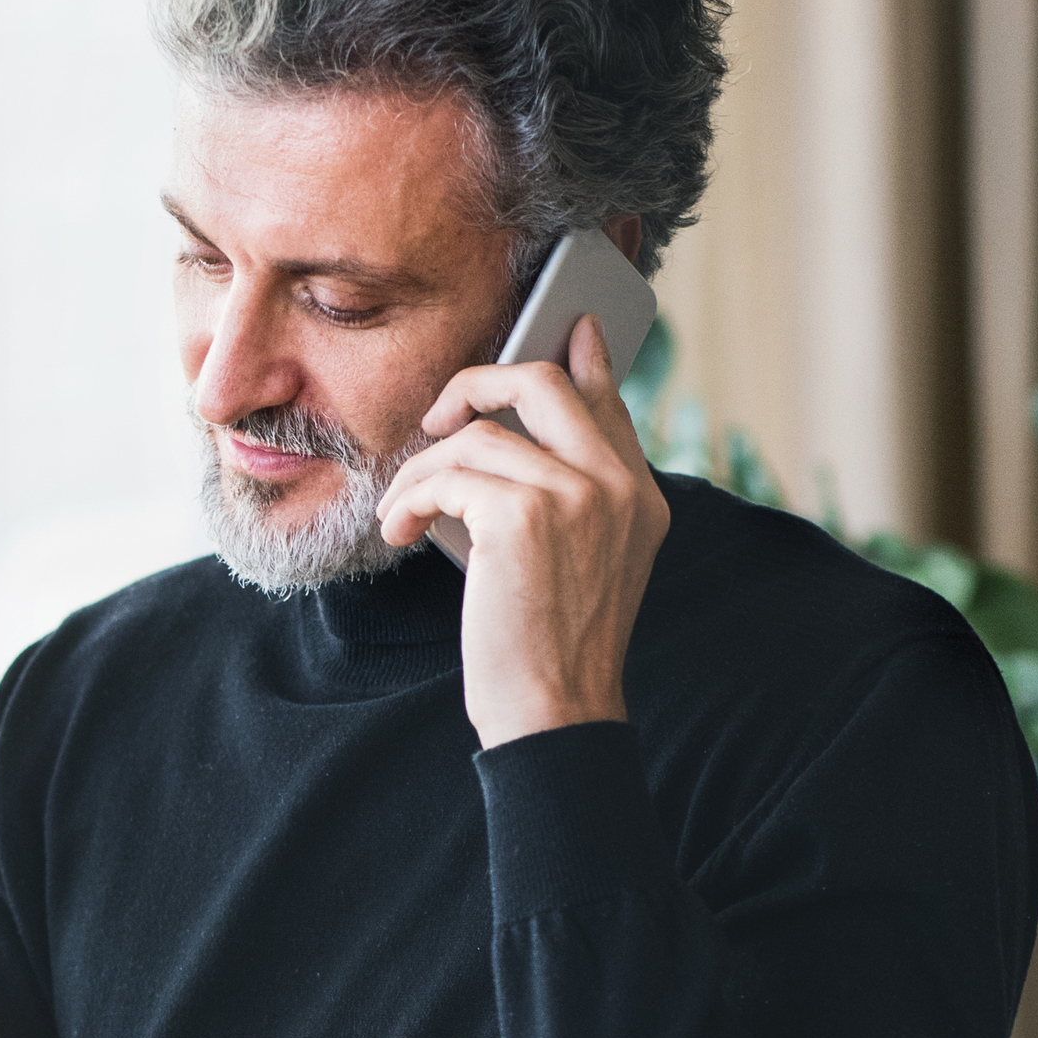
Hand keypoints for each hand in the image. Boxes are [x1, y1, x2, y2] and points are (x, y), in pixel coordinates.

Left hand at [379, 313, 669, 747]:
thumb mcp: (579, 564)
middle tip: (436, 421)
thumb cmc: (549, 646)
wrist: (553, 711)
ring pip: (476, 435)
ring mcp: (576, 496)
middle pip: (542, 381)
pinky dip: (410, 500)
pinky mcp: (524, 515)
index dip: (584, 357)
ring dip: (420, 473)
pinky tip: (400, 532)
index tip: (572, 325)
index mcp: (638, 497)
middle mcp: (617, 486)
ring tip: (402, 515)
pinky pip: (447, 474)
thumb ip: (567, 496)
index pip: (607, 402)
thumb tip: (510, 439)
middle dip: (475, 385)